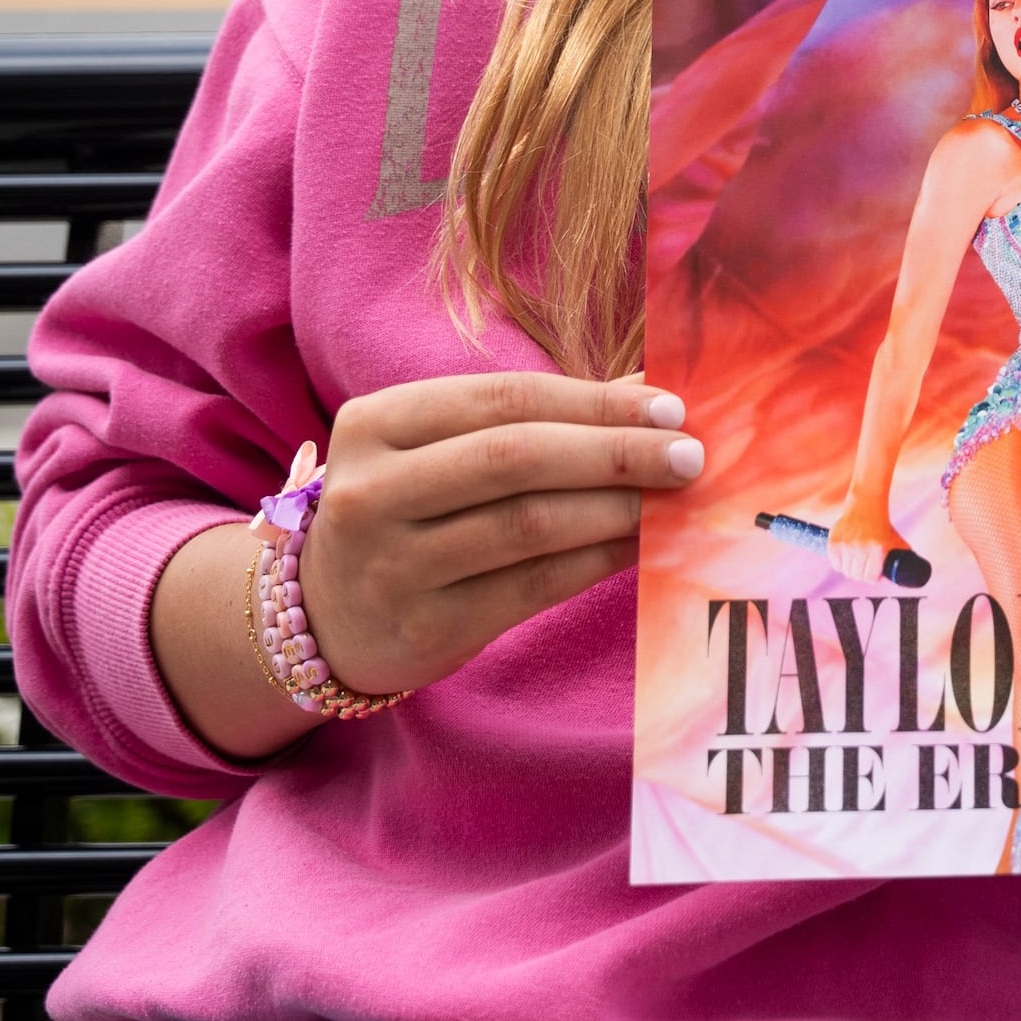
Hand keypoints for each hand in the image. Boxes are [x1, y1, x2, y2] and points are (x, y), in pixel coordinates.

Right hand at [281, 372, 703, 695]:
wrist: (330, 615)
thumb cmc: (412, 510)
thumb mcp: (442, 450)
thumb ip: (532, 420)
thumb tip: (650, 395)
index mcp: (374, 424)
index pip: (505, 399)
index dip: (595, 402)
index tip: (670, 409)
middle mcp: (372, 492)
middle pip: (517, 458)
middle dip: (616, 452)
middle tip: (690, 456)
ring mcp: (393, 564)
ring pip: (530, 524)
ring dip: (617, 508)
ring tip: (674, 500)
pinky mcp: (426, 625)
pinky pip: (534, 584)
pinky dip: (599, 558)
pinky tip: (641, 544)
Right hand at [825, 486, 896, 583]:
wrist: (865, 505)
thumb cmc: (881, 525)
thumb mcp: (895, 540)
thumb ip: (903, 556)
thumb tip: (905, 575)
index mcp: (878, 549)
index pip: (870, 578)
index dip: (872, 578)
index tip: (873, 575)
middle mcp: (861, 548)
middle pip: (857, 576)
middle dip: (862, 574)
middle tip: (864, 568)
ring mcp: (846, 545)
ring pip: (846, 572)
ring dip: (851, 569)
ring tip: (856, 561)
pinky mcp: (834, 542)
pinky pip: (836, 565)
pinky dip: (841, 564)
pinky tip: (847, 557)